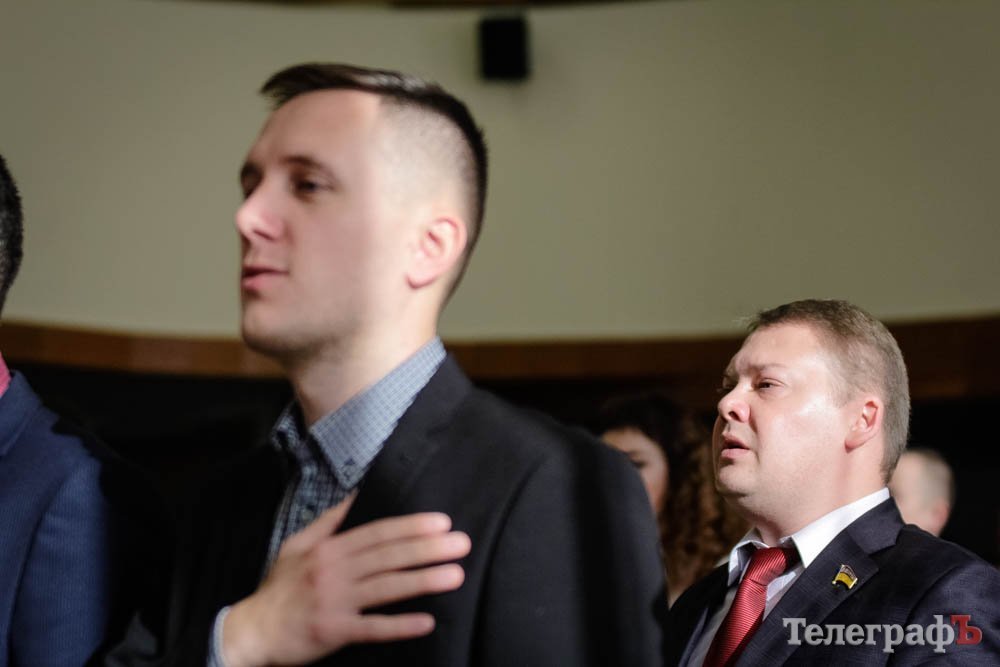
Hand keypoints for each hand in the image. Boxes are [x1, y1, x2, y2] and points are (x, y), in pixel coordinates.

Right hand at [221, 496, 469, 665]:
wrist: (252, 630)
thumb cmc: (281, 587)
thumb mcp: (299, 545)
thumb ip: (331, 521)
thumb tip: (357, 493)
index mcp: (330, 549)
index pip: (378, 532)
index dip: (411, 526)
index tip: (442, 522)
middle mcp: (334, 571)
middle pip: (388, 556)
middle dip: (427, 549)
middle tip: (462, 543)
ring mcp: (334, 602)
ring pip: (386, 588)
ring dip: (422, 580)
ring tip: (456, 575)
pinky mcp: (333, 632)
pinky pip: (371, 628)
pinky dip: (399, 625)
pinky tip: (427, 622)